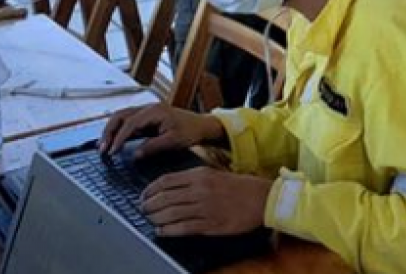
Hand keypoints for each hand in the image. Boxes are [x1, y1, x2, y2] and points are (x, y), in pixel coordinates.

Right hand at [100, 103, 223, 158]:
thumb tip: (133, 155)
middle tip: (102, 150)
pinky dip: (117, 131)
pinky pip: (127, 122)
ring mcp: (146, 111)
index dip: (118, 138)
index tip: (111, 152)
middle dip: (108, 132)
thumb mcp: (174, 141)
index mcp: (155, 111)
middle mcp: (148, 108)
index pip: (130, 123)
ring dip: (110, 131)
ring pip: (121, 117)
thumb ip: (153, 147)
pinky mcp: (146, 118)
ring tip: (103, 148)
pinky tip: (113, 143)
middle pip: (121, 116)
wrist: (201, 125)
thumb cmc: (190, 131)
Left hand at [141, 168, 272, 236]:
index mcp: (201, 174)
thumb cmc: (240, 185)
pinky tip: (162, 231)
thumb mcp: (216, 173)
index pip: (166, 180)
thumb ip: (195, 178)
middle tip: (143, 209)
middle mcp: (200, 190)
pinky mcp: (210, 224)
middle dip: (149, 205)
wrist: (262, 198)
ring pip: (171, 213)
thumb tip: (172, 185)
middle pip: (165, 197)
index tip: (144, 195)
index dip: (150, 189)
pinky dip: (168, 230)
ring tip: (150, 220)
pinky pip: (183, 228)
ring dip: (156, 218)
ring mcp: (204, 207)